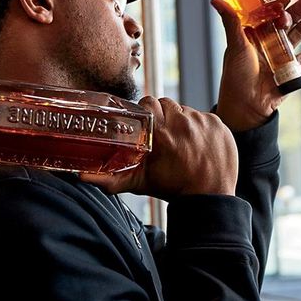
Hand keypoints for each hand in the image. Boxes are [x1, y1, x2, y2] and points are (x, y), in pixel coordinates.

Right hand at [81, 97, 237, 198]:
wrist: (209, 197)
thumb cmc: (172, 188)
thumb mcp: (139, 183)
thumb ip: (110, 179)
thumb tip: (81, 178)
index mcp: (161, 133)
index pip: (149, 103)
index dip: (147, 111)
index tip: (147, 122)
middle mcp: (182, 123)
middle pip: (167, 104)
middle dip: (164, 116)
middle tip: (163, 132)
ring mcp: (202, 122)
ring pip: (186, 110)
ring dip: (182, 121)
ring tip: (181, 141)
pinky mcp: (218, 124)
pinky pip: (204, 117)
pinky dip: (200, 127)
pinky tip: (198, 143)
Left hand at [211, 0, 300, 130]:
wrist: (247, 104)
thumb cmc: (236, 74)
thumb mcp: (235, 45)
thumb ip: (231, 21)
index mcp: (257, 33)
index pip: (271, 13)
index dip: (280, 3)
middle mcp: (271, 41)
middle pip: (291, 20)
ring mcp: (284, 54)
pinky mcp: (293, 68)